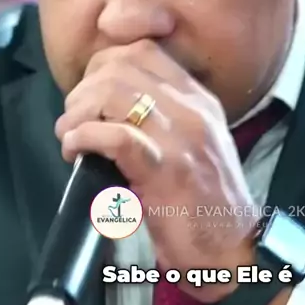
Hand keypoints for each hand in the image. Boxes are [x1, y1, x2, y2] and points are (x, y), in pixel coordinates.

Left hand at [54, 40, 258, 302]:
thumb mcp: (195, 144)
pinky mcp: (165, 171)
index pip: (143, 50)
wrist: (233, 253)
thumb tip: (108, 103)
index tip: (87, 93)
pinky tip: (75, 151)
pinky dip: (83, 138)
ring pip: (113, 93)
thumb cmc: (206, 205)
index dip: (103, 65)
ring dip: (78, 113)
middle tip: (73, 120)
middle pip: (121, 66)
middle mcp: (193, 109)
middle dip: (83, 89)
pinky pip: (115, 136)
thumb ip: (164, 116)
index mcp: (200, 99)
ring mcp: (181, 137)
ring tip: (70, 137)